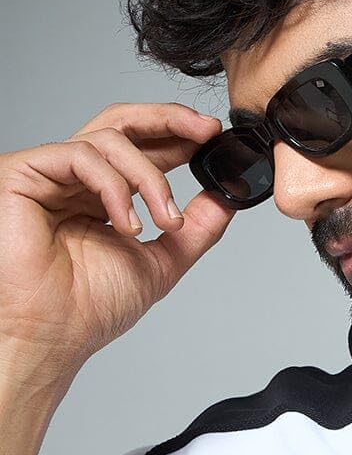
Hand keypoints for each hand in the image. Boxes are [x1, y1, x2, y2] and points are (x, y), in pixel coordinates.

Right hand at [0, 101, 236, 383]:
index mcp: (101, 196)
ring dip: (150, 178)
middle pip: (121, 123)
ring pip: (109, 140)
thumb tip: (227, 198)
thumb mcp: (162, 260)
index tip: (214, 138)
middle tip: (206, 130)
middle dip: (169, 120)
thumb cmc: (89, 308)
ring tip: (165, 219)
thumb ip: (196, 228)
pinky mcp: (22, 173)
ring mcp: (48, 174)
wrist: (53, 333)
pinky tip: (127, 224)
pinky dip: (115, 187)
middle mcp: (73, 180)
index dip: (177, 136)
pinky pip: (81, 156)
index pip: (141, 148)